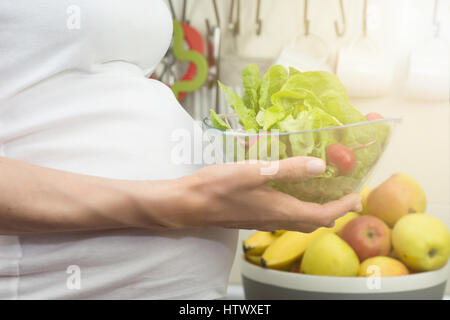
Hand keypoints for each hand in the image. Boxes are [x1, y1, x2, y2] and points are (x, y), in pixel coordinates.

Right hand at [172, 157, 361, 232]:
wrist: (188, 204)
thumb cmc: (217, 187)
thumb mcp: (253, 172)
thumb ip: (287, 169)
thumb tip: (319, 165)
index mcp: (281, 210)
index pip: (323, 214)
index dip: (343, 207)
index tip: (357, 196)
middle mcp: (276, 220)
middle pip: (314, 221)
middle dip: (333, 211)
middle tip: (344, 195)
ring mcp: (264, 221)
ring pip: (299, 221)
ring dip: (317, 210)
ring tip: (324, 193)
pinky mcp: (254, 217)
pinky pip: (285, 217)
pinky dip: (299, 208)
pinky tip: (292, 192)